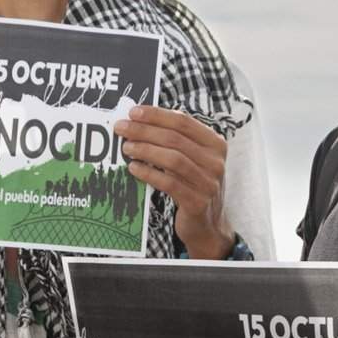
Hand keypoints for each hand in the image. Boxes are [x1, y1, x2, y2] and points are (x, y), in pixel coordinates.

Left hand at [118, 106, 232, 258]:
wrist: (208, 225)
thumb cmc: (194, 186)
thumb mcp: (194, 160)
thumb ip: (176, 141)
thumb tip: (142, 121)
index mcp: (215, 144)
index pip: (184, 121)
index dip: (157, 115)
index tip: (133, 112)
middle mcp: (215, 161)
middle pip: (175, 138)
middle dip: (144, 130)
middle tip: (122, 128)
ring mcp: (209, 182)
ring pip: (173, 159)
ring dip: (145, 150)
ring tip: (126, 148)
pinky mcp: (197, 202)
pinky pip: (169, 183)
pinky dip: (149, 173)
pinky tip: (134, 169)